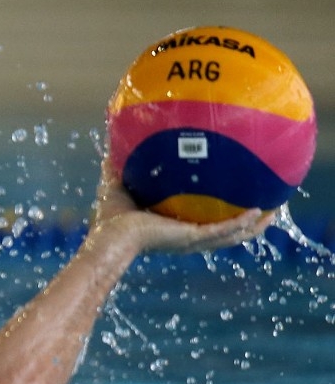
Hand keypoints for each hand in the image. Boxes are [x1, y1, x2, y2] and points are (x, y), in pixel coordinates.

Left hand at [90, 155, 272, 254]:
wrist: (109, 238)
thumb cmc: (109, 220)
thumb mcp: (118, 186)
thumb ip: (118, 167)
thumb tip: (112, 144)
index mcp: (176, 228)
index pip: (205, 222)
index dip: (223, 214)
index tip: (237, 200)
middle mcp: (188, 237)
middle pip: (228, 232)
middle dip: (248, 222)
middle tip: (268, 206)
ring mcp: (193, 240)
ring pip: (234, 235)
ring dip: (255, 225)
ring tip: (275, 211)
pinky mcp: (192, 238)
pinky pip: (224, 231)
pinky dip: (242, 223)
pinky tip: (258, 212)